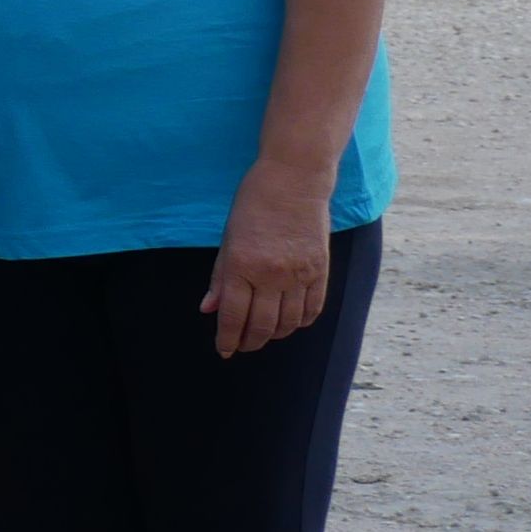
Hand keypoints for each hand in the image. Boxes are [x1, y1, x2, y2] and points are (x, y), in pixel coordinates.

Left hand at [205, 161, 336, 356]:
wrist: (294, 181)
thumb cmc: (253, 205)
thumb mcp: (228, 239)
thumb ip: (220, 278)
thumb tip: (209, 309)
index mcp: (242, 266)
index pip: (234, 316)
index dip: (228, 338)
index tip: (223, 350)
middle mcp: (272, 275)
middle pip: (263, 325)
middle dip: (250, 342)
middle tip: (241, 346)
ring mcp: (300, 274)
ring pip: (289, 323)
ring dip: (275, 335)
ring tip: (263, 336)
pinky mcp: (321, 271)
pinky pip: (313, 308)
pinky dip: (301, 322)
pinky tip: (291, 324)